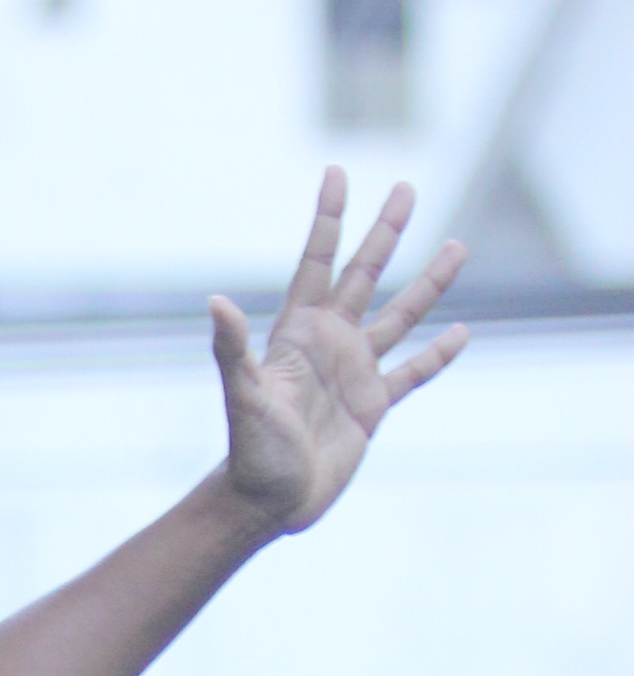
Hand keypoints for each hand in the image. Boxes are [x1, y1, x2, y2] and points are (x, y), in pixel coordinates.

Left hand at [209, 170, 465, 539]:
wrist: (269, 503)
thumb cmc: (250, 452)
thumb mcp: (243, 398)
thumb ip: (232, 350)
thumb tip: (215, 302)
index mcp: (299, 333)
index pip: (317, 263)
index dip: (328, 218)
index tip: (337, 172)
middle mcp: (330, 344)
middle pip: (363, 274)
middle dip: (385, 231)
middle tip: (407, 186)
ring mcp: (354, 373)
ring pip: (399, 317)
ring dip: (428, 283)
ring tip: (457, 246)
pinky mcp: (373, 406)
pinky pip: (413, 374)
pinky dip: (436, 355)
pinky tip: (461, 333)